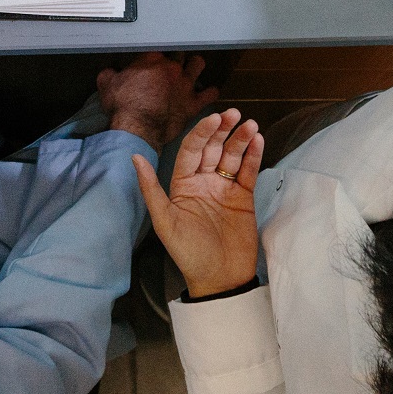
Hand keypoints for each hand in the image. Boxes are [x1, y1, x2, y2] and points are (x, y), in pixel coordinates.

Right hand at [97, 52, 214, 147]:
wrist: (136, 128)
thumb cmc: (122, 106)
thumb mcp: (106, 84)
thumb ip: (109, 72)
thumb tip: (109, 69)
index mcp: (152, 58)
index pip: (158, 47)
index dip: (155, 53)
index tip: (152, 59)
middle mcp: (171, 67)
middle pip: (179, 52)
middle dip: (176, 56)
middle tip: (173, 62)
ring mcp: (184, 84)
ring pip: (198, 64)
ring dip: (195, 65)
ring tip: (193, 68)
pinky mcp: (193, 103)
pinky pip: (210, 93)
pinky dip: (210, 92)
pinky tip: (209, 92)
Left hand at [134, 110, 263, 298]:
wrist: (219, 278)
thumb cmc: (188, 252)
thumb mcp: (165, 222)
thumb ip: (151, 189)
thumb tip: (134, 157)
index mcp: (183, 184)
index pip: (192, 150)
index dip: (202, 133)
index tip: (215, 118)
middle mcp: (204, 181)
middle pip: (214, 148)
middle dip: (223, 130)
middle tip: (235, 114)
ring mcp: (225, 188)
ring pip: (233, 156)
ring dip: (241, 139)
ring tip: (250, 125)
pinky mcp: (244, 197)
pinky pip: (248, 172)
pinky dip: (254, 156)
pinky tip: (258, 140)